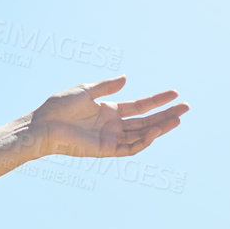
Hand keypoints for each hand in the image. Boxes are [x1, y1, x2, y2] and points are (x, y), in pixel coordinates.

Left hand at [27, 75, 189, 157]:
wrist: (43, 125)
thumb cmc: (58, 108)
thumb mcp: (85, 91)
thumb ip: (106, 87)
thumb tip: (126, 78)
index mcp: (109, 111)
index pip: (139, 106)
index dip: (157, 100)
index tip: (174, 93)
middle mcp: (112, 126)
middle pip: (146, 121)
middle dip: (166, 114)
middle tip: (186, 107)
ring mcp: (110, 139)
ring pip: (141, 135)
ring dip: (160, 128)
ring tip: (178, 119)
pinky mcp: (104, 150)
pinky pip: (129, 148)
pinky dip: (143, 141)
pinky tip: (155, 131)